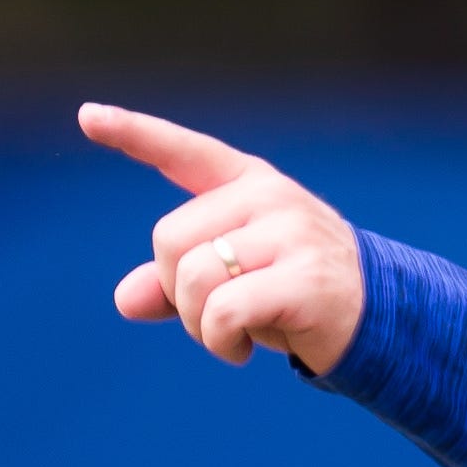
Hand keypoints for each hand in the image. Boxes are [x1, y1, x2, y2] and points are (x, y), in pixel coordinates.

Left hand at [80, 103, 366, 374]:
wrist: (379, 320)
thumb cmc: (294, 294)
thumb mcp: (232, 281)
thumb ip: (175, 284)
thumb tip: (125, 300)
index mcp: (248, 184)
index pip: (183, 151)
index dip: (134, 133)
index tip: (87, 116)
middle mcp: (268, 197)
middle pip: (167, 239)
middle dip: (178, 291)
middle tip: (216, 314)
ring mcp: (291, 232)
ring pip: (192, 278)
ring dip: (198, 325)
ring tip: (232, 335)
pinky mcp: (305, 277)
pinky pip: (223, 312)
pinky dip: (220, 342)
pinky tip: (244, 350)